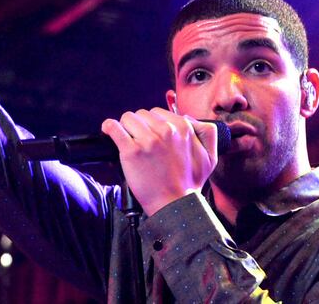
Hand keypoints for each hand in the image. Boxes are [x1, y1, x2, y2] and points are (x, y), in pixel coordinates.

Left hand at [101, 108, 217, 215]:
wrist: (175, 205)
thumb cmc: (190, 184)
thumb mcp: (210, 156)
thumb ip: (207, 132)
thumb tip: (188, 117)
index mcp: (183, 128)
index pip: (158, 112)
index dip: (153, 124)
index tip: (152, 137)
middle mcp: (166, 130)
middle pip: (142, 114)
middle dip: (140, 126)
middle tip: (142, 144)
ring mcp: (148, 140)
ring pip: (128, 118)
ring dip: (127, 128)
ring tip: (129, 142)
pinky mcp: (131, 151)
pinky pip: (114, 127)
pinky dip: (109, 127)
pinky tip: (108, 130)